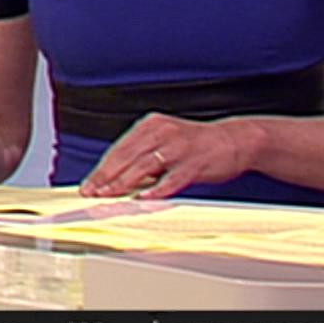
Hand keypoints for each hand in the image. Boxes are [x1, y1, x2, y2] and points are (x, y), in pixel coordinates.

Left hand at [79, 114, 262, 199]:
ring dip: (123, 183)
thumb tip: (116, 179)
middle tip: (91, 193)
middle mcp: (162, 132)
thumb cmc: (196, 144)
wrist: (235, 140)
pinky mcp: (195, 163)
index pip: (119, 149)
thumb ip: (142, 157)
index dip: (102, 169)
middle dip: (106, 177)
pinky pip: (172, 178)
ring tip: (109, 196)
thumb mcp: (165, 142)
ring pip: (144, 166)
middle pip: (126, 157)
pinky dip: (158, 188)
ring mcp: (178, 147)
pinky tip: (145, 197)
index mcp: (151, 126)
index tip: (88, 185)